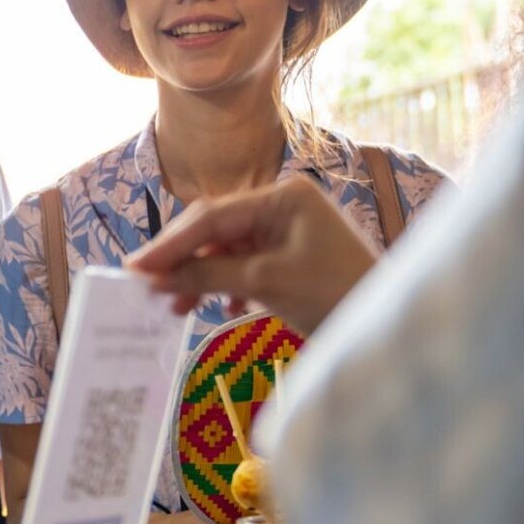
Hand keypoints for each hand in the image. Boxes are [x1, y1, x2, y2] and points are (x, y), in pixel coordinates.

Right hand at [124, 177, 378, 333]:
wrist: (388, 326)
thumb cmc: (334, 295)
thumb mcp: (265, 283)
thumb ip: (207, 274)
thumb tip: (155, 278)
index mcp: (282, 196)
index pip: (211, 217)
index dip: (169, 244)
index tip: (135, 269)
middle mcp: (283, 205)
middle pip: (215, 230)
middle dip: (182, 261)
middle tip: (146, 288)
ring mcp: (288, 231)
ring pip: (227, 251)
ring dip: (200, 277)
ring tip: (177, 308)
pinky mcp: (292, 257)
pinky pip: (245, 265)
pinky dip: (227, 286)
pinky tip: (220, 309)